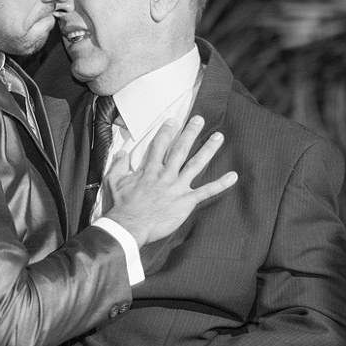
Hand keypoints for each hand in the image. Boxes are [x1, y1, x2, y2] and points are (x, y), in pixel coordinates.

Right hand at [103, 116, 236, 246]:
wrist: (129, 226)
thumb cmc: (120, 206)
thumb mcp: (113, 182)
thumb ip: (119, 166)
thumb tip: (122, 153)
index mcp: (149, 170)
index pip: (159, 145)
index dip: (167, 131)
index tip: (174, 120)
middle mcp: (165, 174)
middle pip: (180, 149)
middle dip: (190, 132)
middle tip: (199, 119)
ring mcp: (177, 187)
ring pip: (196, 164)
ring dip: (208, 149)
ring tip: (218, 137)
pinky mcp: (186, 201)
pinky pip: (206, 191)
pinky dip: (221, 184)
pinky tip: (233, 176)